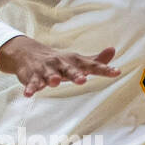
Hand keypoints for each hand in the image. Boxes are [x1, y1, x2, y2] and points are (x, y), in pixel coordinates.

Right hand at [0, 36, 119, 98]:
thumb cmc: (60, 62)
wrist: (28, 54)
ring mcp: (46, 70)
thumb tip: (113, 49)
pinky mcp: (32, 77)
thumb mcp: (78, 61)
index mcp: (74, 62)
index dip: (104, 69)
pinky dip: (30, 88)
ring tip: (54, 81)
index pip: (92, 65)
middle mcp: (61, 64)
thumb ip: (96, 60)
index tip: (117, 72)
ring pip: (49, 75)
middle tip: (83, 79)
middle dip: (75, 74)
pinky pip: (32, 84)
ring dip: (51, 78)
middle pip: (69, 70)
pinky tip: (29, 94)